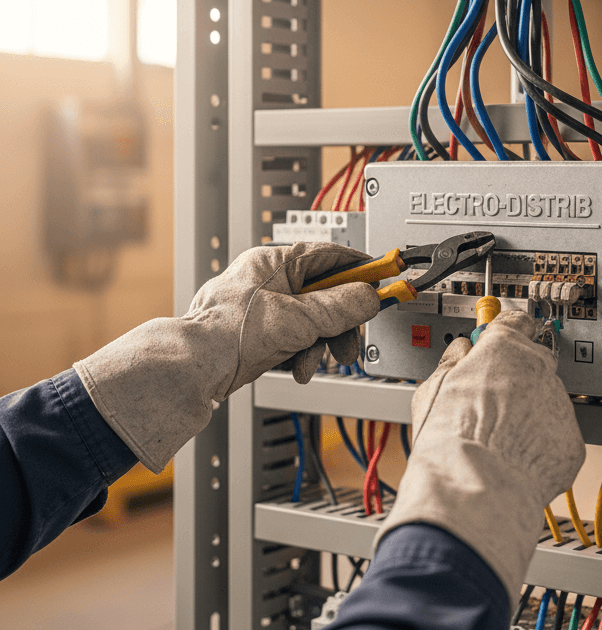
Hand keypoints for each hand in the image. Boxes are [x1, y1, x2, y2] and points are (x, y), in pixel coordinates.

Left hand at [76, 243, 379, 471]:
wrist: (189, 373)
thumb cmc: (225, 337)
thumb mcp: (298, 320)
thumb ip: (341, 308)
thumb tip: (370, 297)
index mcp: (274, 261)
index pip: (331, 256)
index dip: (361, 271)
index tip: (384, 280)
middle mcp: (268, 280)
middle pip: (325, 295)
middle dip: (339, 324)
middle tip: (350, 342)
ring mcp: (263, 309)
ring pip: (312, 321)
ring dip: (320, 346)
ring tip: (313, 363)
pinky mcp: (259, 335)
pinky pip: (295, 339)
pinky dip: (302, 355)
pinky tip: (296, 369)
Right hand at [375, 310, 585, 606]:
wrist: (475, 487)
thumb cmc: (450, 439)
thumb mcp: (433, 386)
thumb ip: (453, 360)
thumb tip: (461, 351)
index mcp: (505, 347)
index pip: (514, 320)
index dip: (504, 331)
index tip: (498, 338)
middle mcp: (539, 368)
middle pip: (532, 363)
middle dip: (515, 378)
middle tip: (490, 402)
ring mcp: (560, 405)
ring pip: (546, 402)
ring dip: (529, 414)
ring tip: (499, 441)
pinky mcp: (572, 442)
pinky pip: (556, 437)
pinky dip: (541, 446)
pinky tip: (515, 459)